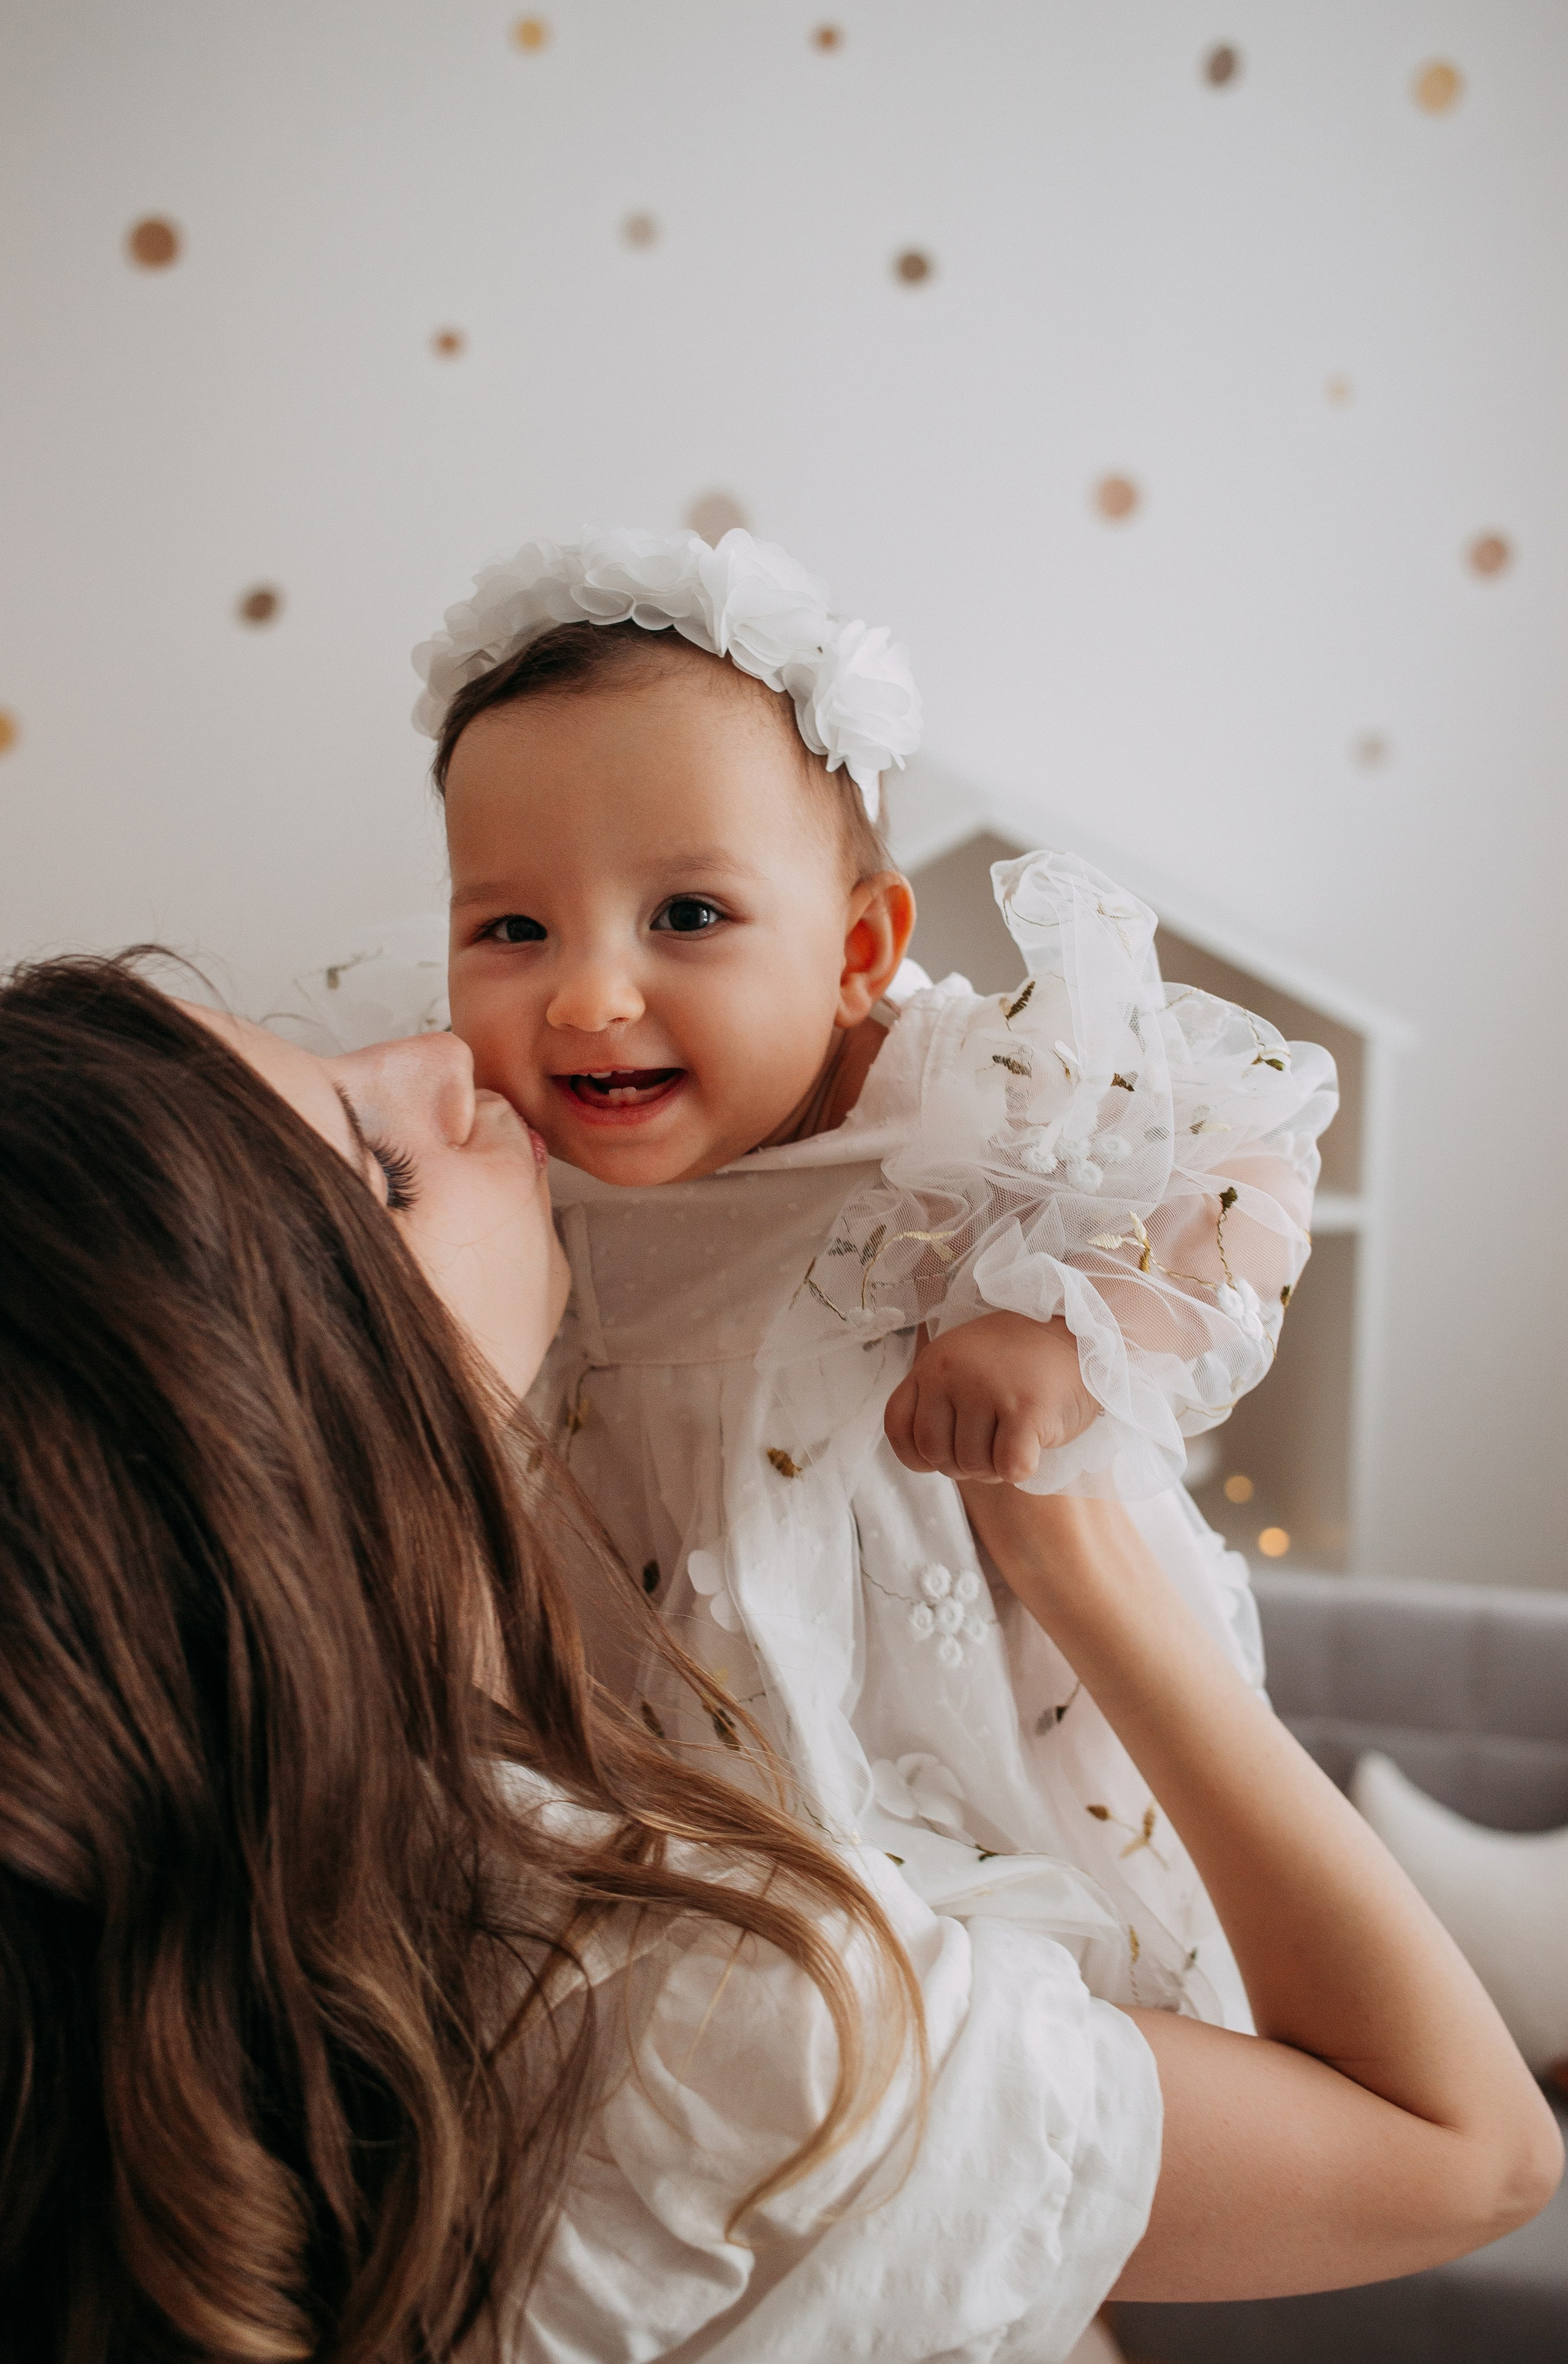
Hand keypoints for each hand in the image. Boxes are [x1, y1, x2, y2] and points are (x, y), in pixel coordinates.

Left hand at [883, 1310, 1098, 1484]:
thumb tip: (927, 1458)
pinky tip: (1034, 1445)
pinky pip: (1010, 1467)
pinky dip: (1021, 1469)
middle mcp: (952, 1373)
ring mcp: (988, 1389)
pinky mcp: (1026, 1409)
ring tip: (1015, 1438)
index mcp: (932, 1363)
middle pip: (935, 1454)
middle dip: (963, 1464)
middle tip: (993, 1445)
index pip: (897, 1427)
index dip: (917, 1455)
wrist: (1082, 1334)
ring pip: (973, 1465)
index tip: (946, 1452)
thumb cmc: (1023, 1362)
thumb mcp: (965, 1365)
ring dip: (995, 1467)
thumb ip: (939, 1400)